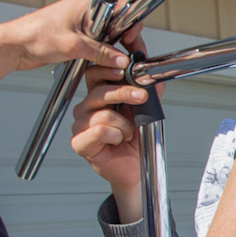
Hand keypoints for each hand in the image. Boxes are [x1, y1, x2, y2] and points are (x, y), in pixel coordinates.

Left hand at [0, 0, 131, 73]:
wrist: (14, 46)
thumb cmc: (34, 35)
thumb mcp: (74, 46)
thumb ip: (102, 53)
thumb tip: (121, 60)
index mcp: (88, 1)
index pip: (123, 6)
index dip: (132, 24)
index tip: (131, 40)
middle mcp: (88, 9)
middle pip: (119, 22)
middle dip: (124, 40)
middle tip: (128, 57)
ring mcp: (83, 22)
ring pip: (110, 34)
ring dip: (112, 48)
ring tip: (112, 62)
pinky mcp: (78, 34)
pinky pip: (98, 41)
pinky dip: (101, 52)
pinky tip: (100, 62)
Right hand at [70, 65, 166, 214]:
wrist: (136, 168)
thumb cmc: (135, 142)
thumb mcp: (145, 112)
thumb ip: (149, 94)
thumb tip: (156, 77)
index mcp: (98, 98)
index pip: (95, 75)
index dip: (108, 69)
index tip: (126, 67)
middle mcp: (86, 109)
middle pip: (99, 91)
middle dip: (124, 92)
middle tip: (141, 97)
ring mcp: (80, 125)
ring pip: (104, 114)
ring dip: (124, 126)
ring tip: (126, 134)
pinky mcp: (79, 142)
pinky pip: (100, 131)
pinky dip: (115, 136)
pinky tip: (116, 141)